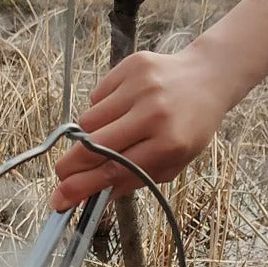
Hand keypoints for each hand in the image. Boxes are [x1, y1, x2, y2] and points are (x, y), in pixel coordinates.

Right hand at [50, 46, 233, 209]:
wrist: (207, 79)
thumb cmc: (189, 128)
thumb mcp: (172, 163)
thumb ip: (134, 180)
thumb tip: (93, 195)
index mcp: (168, 144)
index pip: (113, 170)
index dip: (82, 187)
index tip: (60, 199)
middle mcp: (153, 114)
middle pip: (94, 146)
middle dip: (70, 166)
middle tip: (61, 176)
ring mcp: (140, 87)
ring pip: (89, 120)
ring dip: (88, 136)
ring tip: (107, 135)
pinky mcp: (130, 67)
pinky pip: (97, 97)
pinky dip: (101, 109)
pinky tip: (121, 109)